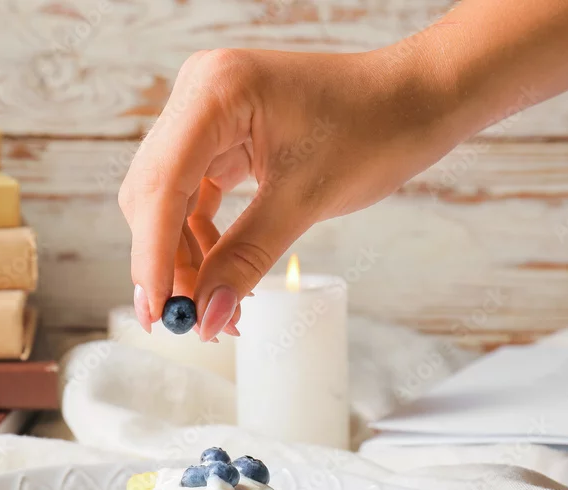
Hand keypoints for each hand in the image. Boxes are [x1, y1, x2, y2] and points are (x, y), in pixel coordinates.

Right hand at [118, 46, 466, 340]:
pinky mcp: (219, 133)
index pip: (161, 184)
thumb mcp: (306, 201)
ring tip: (213, 309)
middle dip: (164, 261)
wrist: (415, 100)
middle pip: (153, 193)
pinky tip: (218, 277)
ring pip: (168, 200)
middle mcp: (199, 92)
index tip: (158, 313)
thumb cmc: (375, 128)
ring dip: (184, 257)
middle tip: (180, 322)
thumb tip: (206, 316)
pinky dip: (201, 239)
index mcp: (216, 90)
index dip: (152, 255)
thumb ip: (246, 258)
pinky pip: (192, 195)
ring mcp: (206, 112)